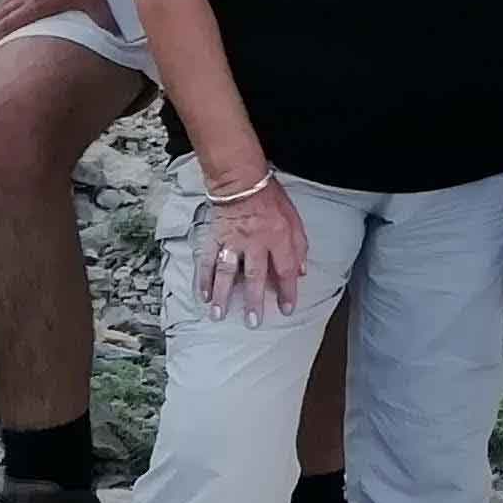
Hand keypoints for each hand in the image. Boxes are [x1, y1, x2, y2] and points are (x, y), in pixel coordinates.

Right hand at [196, 175, 306, 321]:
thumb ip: (298, 246)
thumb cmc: (270, 198)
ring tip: (219, 314)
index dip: (287, 291)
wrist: (241, 180)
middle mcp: (254, 242)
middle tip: (252, 322)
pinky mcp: (214, 237)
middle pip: (254, 275)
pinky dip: (203, 278)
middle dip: (254, 301)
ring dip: (222, 294)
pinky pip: (207, 260)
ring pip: (226, 271)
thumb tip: (300, 272)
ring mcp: (232, 241)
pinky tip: (202, 294)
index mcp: (277, 237)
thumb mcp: (294, 219)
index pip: (285, 269)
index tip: (287, 309)